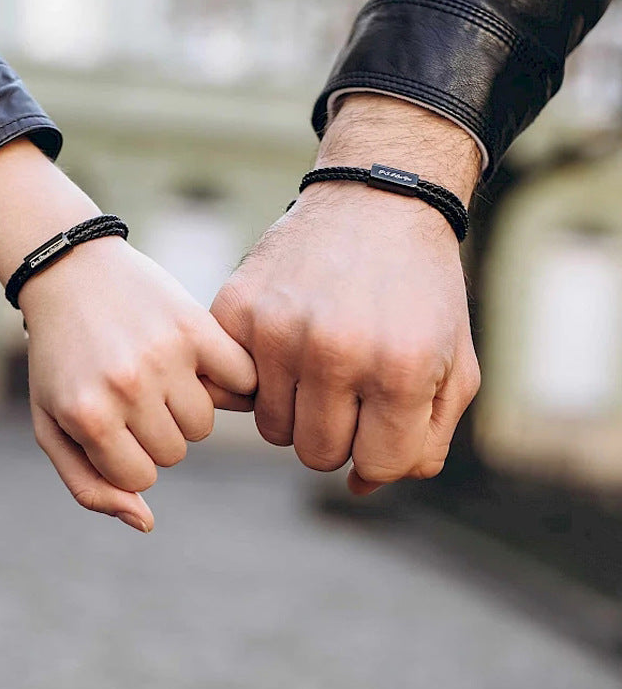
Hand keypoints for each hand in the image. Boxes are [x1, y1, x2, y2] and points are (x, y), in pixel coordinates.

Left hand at [0, 139, 255, 531]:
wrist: (70, 272)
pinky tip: (200, 362)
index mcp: (88, 417)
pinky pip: (240, 381)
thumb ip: (89, 486)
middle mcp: (128, 387)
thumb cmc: (60, 358)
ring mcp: (165, 355)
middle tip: (135, 391)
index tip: (116, 422)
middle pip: (177, 450)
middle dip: (156, 429)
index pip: (142, 477)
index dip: (130, 454)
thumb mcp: (52, 424)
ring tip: (159, 373)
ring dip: (185, 406)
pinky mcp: (196, 326)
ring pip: (204, 422)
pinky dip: (228, 379)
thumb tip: (147, 523)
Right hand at [211, 95, 481, 493]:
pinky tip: (284, 343)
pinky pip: (234, 386)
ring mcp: (276, 329)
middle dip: (338, 431)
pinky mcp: (236, 309)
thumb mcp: (453, 365)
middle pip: (316, 453)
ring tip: (319, 361)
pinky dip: (258, 376)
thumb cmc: (422, 291)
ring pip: (273, 428)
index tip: (382, 413)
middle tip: (350, 387)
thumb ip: (424, 441)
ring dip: (298, 408)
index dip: (381, 446)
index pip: (374, 463)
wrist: (376, 202)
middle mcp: (333, 352)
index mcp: (399, 369)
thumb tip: (361, 487)